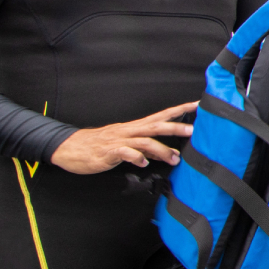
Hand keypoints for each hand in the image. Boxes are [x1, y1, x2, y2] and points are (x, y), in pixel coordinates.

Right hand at [49, 101, 198, 174]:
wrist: (70, 147)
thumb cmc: (102, 146)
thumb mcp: (129, 145)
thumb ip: (151, 148)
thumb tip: (173, 154)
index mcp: (135, 127)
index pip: (162, 115)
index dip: (180, 110)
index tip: (198, 105)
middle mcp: (129, 130)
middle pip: (156, 125)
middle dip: (176, 127)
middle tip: (194, 131)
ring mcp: (119, 140)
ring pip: (144, 140)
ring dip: (161, 149)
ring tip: (174, 160)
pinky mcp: (108, 152)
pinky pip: (125, 152)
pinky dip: (136, 157)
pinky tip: (143, 163)